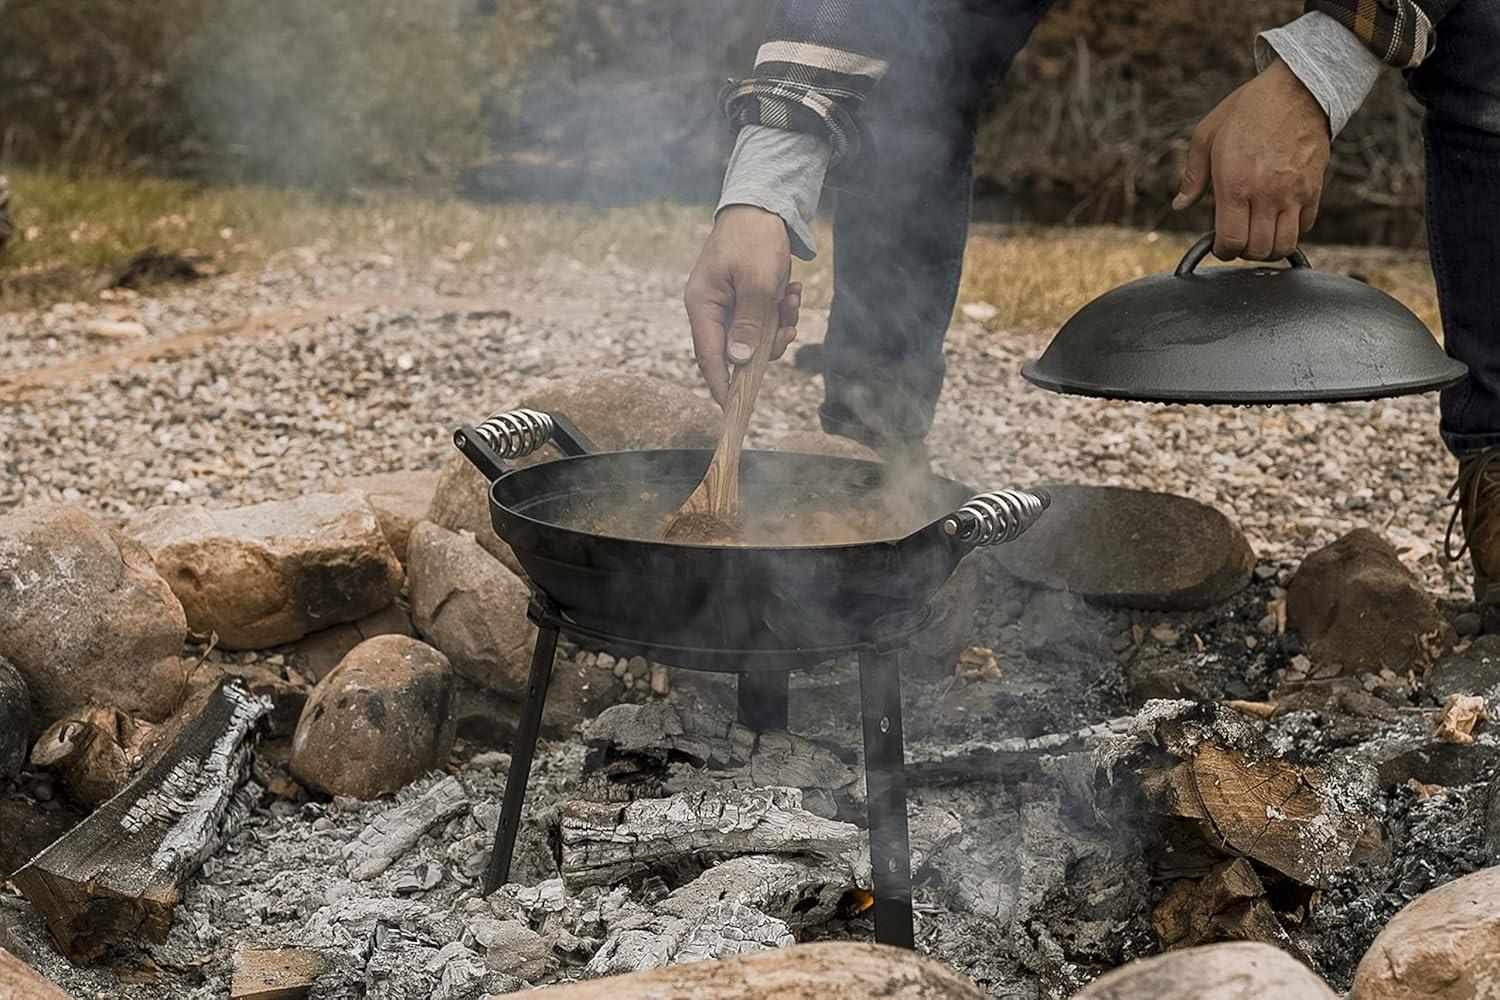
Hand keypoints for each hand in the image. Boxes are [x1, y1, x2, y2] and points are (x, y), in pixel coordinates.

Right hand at [685, 205, 801, 405]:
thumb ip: (748, 324)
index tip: (733, 408)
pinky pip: (763, 322)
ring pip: (755, 338)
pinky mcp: (745, 300)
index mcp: (703, 305)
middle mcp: (711, 308)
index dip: (721, 384)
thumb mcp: (757, 283)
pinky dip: (781, 313)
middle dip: (767, 344)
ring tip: (791, 298)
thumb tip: (738, 362)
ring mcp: (728, 305)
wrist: (762, 206)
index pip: (708, 356)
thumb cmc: (754, 239)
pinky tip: (790, 291)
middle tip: (786, 325)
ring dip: (779, 325)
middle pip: (736, 351)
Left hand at [1174, 58, 1330, 261]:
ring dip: (1268, 249)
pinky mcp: (1314, 188)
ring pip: (1283, 246)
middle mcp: (1266, 194)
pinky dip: (1291, 233)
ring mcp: (1294, 193)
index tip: (1219, 244)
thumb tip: (1180, 205)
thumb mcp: (1206, 136)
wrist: (1297, 88)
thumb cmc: (1248, 109)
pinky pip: (1305, 227)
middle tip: (1237, 239)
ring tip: (1258, 236)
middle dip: (1243, 252)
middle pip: (1257, 250)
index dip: (1222, 251)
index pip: (1231, 241)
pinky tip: (1279, 221)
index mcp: (1235, 184)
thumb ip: (1193, 176)